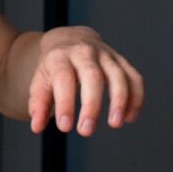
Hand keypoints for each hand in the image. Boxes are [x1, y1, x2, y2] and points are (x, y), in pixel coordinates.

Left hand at [19, 26, 144, 135]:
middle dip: (91, 105)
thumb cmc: (54, 67)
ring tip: (115, 124)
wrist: (68, 40)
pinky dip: (136, 97)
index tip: (65, 127)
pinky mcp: (121, 61)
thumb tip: (37, 127)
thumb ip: (38, 104)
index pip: (63, 78)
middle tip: (86, 131)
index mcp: (60, 57)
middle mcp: (84, 52)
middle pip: (92, 75)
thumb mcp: (40, 82)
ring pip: (118, 75)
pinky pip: (134, 77)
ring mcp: (105, 55)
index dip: (65, 103)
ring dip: (119, 100)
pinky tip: (129, 117)